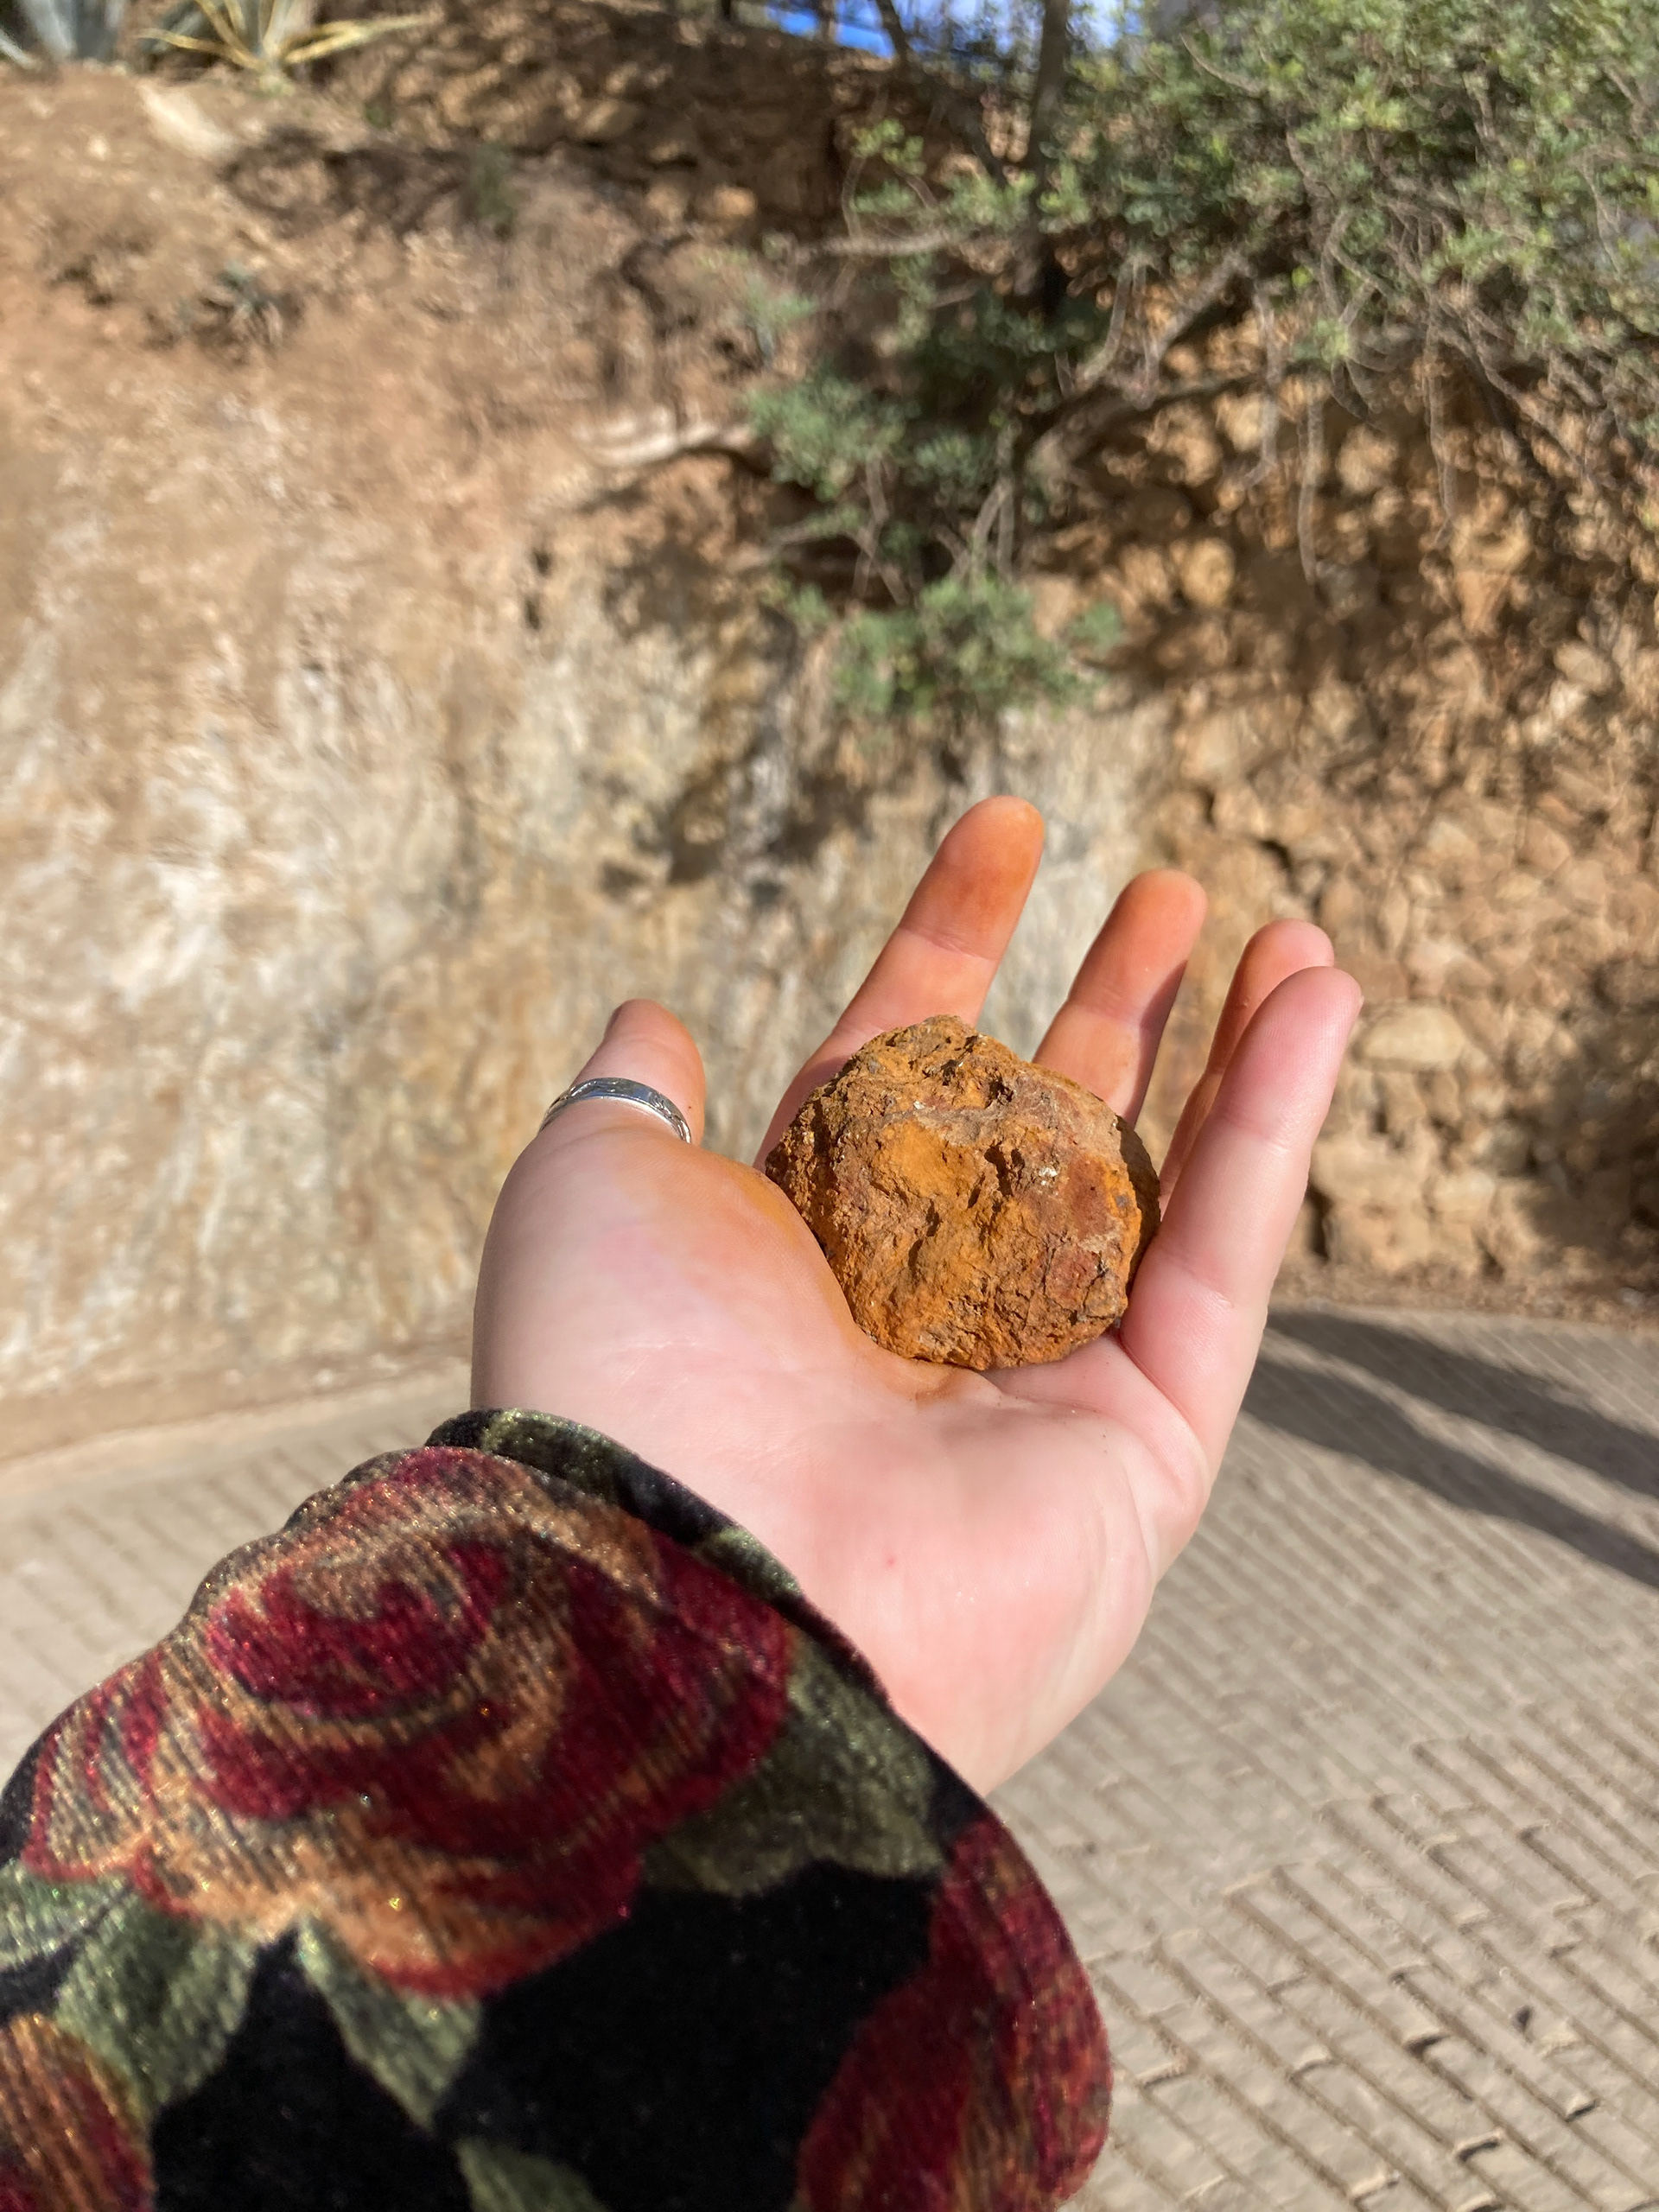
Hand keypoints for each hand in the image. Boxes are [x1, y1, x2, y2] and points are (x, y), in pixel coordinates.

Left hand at [473, 799, 1359, 1791]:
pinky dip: (1276, 1126)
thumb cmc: (624, 1375)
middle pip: (1042, 1126)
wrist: (703, 1587)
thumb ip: (634, 1097)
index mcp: (795, 1251)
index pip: (896, 1063)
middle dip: (1109, 1004)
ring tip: (1291, 931)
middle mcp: (919, 1321)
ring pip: (1156, 1189)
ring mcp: (1038, 1390)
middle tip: (1168, 891)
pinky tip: (1319, 999)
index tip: (1005, 828)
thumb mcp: (595, 1188)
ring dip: (1227, 1055)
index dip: (950, 941)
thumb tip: (652, 1016)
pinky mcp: (1143, 1450)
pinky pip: (1226, 1260)